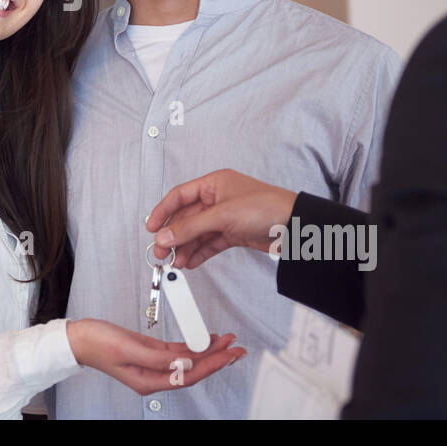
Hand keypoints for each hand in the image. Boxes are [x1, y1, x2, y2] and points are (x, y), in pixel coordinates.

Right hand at [65, 319, 245, 393]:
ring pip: (187, 360)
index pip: (189, 376)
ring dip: (207, 350)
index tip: (228, 355)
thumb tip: (187, 363)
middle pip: (193, 370)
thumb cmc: (97, 343)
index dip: (211, 365)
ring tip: (226, 341)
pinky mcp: (150, 352)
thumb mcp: (129, 349)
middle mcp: (153, 375)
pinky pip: (178, 351)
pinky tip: (204, 340)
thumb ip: (159, 358)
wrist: (79, 338)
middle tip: (236, 348)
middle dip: (216, 358)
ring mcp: (153, 364)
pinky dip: (192, 345)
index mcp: (148, 381)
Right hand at [145, 169, 297, 268]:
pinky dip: (199, 252)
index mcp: (214, 184)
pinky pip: (210, 243)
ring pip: (197, 232)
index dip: (163, 212)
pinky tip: (190, 261)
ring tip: (175, 262)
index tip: (151, 228)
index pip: (180, 196)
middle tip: (160, 252)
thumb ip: (190, 227)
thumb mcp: (222, 216)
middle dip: (173, 235)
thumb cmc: (266, 208)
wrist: (295, 227)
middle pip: (187, 217)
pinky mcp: (234, 233)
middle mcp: (218, 199)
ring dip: (185, 247)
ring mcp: (226, 217)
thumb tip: (164, 236)